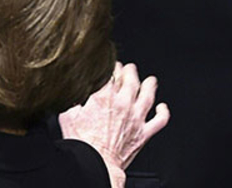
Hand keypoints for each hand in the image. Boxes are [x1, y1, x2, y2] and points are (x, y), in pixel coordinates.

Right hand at [59, 62, 169, 187]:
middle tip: (129, 68)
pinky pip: (159, 120)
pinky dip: (163, 112)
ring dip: (150, 85)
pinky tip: (162, 107)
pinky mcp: (143, 133)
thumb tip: (74, 91)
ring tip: (150, 80)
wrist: (96, 165)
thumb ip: (74, 101)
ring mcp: (136, 118)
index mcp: (104, 99)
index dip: (111, 68)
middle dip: (130, 72)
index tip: (111, 66)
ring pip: (148, 96)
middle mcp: (124, 105)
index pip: (111, 75)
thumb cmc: (81, 145)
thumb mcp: (68, 117)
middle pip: (132, 81)